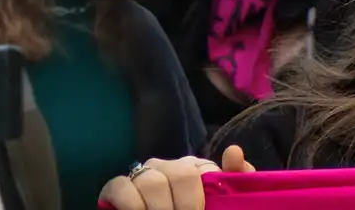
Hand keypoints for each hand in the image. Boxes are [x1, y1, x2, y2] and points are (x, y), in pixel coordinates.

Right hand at [99, 145, 256, 209]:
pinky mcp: (117, 186)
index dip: (204, 197)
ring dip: (159, 208)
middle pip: (181, 174)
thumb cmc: (199, 209)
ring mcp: (143, 175)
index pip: (207, 170)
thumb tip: (233, 151)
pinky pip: (120, 186)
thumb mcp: (221, 202)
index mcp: (197, 169)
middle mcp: (170, 167)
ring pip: (152, 182)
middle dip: (185, 206)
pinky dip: (131, 204)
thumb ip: (237, 179)